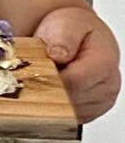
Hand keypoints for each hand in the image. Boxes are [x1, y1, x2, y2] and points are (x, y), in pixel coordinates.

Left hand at [35, 6, 120, 123]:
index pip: (73, 83)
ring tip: (45, 78)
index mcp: (105, 63)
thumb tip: (58, 54)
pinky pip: (66, 118)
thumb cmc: (72, 29)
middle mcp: (108, 86)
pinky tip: (50, 89)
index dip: (50, 78)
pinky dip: (54, 106)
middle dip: (48, 89)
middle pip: (70, 101)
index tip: (33, 71)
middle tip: (34, 74)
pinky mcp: (89, 112)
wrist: (76, 36)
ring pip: (67, 113)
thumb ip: (64, 37)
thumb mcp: (67, 24)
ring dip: (50, 99)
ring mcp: (100, 102)